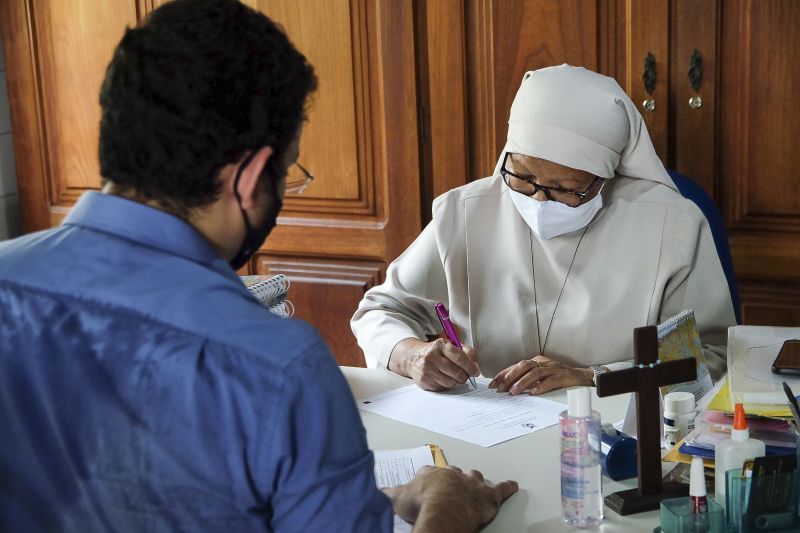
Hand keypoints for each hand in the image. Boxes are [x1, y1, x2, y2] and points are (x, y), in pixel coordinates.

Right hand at [383, 465, 517, 531]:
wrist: (444, 512)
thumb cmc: (423, 504)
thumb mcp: (399, 499)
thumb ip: (389, 493)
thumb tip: (378, 490)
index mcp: (433, 474)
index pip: (429, 471)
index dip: (428, 478)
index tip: (426, 481)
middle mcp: (454, 475)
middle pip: (454, 472)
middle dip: (453, 477)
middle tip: (451, 484)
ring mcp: (472, 485)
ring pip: (476, 477)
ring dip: (475, 480)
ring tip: (476, 481)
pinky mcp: (488, 498)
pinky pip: (501, 490)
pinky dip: (507, 488)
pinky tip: (513, 485)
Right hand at [389, 338, 479, 390]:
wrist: (412, 358)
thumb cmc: (435, 352)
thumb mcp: (448, 345)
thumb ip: (464, 351)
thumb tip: (474, 363)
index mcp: (440, 345)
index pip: (460, 357)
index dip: (471, 366)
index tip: (475, 371)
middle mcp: (432, 357)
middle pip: (457, 373)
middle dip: (465, 376)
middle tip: (466, 375)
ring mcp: (427, 370)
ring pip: (451, 383)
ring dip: (457, 382)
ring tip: (455, 376)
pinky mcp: (424, 381)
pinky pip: (443, 388)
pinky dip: (447, 385)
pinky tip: (444, 378)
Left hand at [488, 355, 592, 394]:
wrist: (584, 377)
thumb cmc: (560, 378)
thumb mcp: (541, 376)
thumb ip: (527, 379)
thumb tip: (508, 388)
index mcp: (537, 362)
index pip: (516, 366)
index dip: (504, 374)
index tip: (493, 384)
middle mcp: (544, 363)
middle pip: (524, 366)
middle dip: (510, 377)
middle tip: (500, 388)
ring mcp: (554, 369)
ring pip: (536, 372)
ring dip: (523, 382)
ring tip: (513, 391)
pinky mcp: (564, 376)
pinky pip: (551, 380)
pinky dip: (541, 386)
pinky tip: (533, 392)